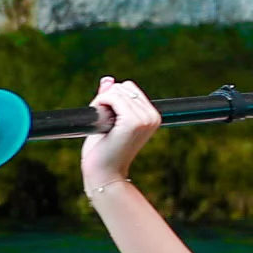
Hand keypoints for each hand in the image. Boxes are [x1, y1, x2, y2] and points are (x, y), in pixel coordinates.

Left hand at [81, 76, 161, 200]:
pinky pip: (112, 97)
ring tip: (102, 125)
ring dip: (102, 103)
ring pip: (117, 91)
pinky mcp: (133, 122)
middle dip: (108, 99)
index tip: (108, 117)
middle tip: (103, 122)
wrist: (104, 173)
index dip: (113, 98)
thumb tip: (107, 79)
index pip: (130, 88)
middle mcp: (152, 117)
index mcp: (152, 116)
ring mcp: (144, 119)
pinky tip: (100, 120)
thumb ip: (110, 99)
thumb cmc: (104, 150)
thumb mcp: (108, 119)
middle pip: (124, 87)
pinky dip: (100, 103)